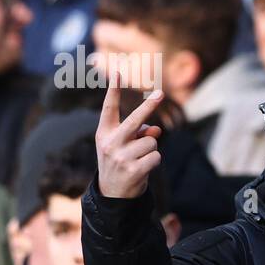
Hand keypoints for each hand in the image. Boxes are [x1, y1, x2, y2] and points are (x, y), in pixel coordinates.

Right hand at [95, 73, 163, 198]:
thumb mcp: (122, 145)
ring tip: (139, 159)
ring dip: (150, 149)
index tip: (117, 72)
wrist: (112, 193)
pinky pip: (156, 156)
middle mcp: (110, 143)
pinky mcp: (133, 170)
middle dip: (148, 106)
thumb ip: (138, 133)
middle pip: (135, 120)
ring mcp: (121, 157)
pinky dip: (154, 161)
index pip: (109, 108)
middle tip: (160, 93)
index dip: (114, 91)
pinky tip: (143, 168)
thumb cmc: (120, 161)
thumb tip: (157, 129)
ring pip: (151, 141)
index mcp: (104, 133)